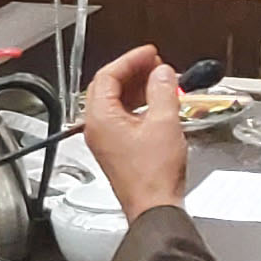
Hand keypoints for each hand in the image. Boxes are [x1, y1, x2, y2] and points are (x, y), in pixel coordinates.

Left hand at [79, 45, 190, 219]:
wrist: (155, 207)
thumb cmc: (153, 176)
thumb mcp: (164, 123)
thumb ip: (163, 91)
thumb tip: (162, 73)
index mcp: (100, 118)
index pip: (107, 76)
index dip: (129, 60)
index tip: (148, 53)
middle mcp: (96, 128)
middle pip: (107, 87)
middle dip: (132, 72)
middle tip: (154, 64)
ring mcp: (105, 140)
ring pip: (115, 102)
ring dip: (136, 87)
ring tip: (159, 79)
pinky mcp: (116, 149)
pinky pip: (122, 117)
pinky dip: (138, 105)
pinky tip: (157, 102)